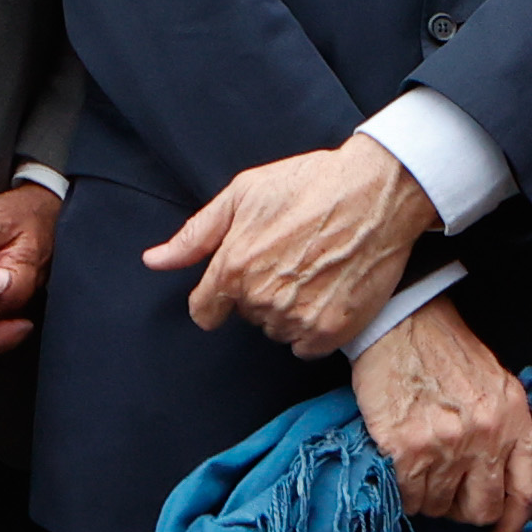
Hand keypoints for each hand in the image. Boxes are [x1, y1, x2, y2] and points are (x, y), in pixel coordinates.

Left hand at [148, 135, 437, 355]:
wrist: (377, 192)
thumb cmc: (310, 184)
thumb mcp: (243, 194)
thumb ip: (195, 236)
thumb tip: (154, 261)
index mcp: (233, 267)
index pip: (205, 311)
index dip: (218, 296)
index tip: (238, 282)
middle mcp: (261, 299)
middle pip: (246, 316)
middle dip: (260, 292)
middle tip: (291, 256)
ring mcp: (298, 318)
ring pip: (277, 330)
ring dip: (289, 310)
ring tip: (314, 270)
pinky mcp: (332, 331)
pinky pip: (307, 347)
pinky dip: (315, 327)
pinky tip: (329, 292)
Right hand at [353, 301, 531, 531]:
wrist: (403, 322)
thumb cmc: (447, 353)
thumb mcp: (497, 387)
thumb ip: (506, 433)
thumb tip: (498, 485)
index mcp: (515, 421)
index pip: (526, 492)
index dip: (513, 530)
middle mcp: (486, 437)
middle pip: (481, 510)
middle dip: (461, 508)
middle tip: (445, 487)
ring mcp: (446, 445)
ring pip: (438, 508)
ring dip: (427, 496)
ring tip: (418, 462)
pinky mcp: (406, 449)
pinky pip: (407, 498)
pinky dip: (401, 492)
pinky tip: (398, 464)